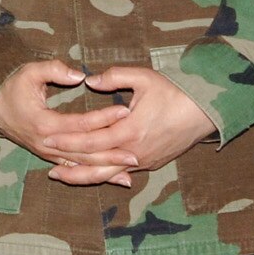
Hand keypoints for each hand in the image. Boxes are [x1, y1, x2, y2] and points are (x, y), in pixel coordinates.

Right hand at [0, 59, 138, 185]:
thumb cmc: (11, 90)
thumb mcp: (28, 73)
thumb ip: (53, 70)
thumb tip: (79, 76)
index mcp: (44, 123)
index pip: (81, 123)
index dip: (104, 118)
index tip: (125, 111)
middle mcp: (48, 143)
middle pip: (86, 150)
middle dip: (112, 151)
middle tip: (137, 152)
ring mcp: (49, 153)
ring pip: (83, 164)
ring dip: (108, 166)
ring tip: (132, 166)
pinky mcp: (51, 157)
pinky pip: (77, 168)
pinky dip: (97, 173)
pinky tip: (116, 177)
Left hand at [39, 65, 217, 177]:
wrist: (206, 111)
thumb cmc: (174, 92)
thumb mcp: (143, 77)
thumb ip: (114, 77)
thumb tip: (89, 79)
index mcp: (130, 130)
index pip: (91, 140)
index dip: (68, 141)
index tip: (47, 139)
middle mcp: (136, 151)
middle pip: (97, 165)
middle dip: (70, 166)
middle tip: (47, 169)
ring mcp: (145, 160)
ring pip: (109, 174)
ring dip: (85, 177)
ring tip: (62, 177)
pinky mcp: (152, 163)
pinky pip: (123, 172)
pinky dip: (104, 175)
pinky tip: (91, 175)